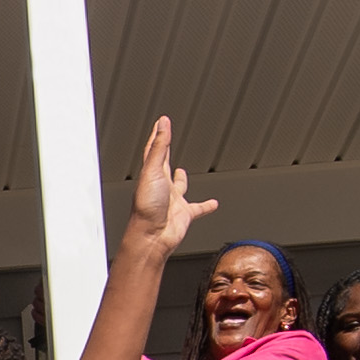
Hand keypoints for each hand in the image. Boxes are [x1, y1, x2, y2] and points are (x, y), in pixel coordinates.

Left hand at [121, 115, 213, 257]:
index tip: (161, 123)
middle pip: (164, 166)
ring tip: (183, 172)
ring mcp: (172, 201)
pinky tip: (213, 204)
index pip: (155, 150)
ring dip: (181, 180)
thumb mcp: (154, 170)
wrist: (151, 236)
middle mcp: (162, 187)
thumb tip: (162, 123)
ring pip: (179, 187)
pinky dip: (205, 206)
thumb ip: (160, 146)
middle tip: (168, 141)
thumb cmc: (147, 208)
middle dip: (166, 153)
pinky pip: (197, 209)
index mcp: (153, 174)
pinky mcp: (183, 215)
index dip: (158, 135)